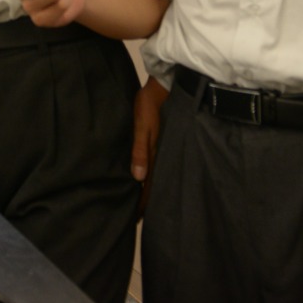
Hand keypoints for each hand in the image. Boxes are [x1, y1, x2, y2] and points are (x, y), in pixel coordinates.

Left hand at [131, 76, 166, 209]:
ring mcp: (164, 147)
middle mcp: (162, 154)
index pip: (149, 186)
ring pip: (157, 175)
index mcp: (156, 154)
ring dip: (151, 189)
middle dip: (148, 201)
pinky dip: (153, 174)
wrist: (165, 83)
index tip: (136, 220)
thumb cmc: (150, 103)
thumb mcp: (142, 125)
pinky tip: (149, 177)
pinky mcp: (164, 139)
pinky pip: (158, 162)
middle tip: (140, 219)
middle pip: (155, 184)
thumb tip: (137, 178)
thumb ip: (140, 149)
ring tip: (144, 204)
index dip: (143, 203)